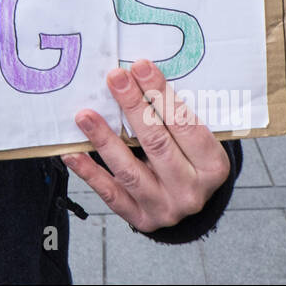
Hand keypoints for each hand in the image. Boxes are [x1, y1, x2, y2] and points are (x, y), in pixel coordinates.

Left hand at [63, 60, 230, 232]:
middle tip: (115, 78)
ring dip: (105, 139)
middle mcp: (191, 190)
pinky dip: (89, 172)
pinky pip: (110, 193)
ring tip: (85, 115)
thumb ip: (174, 115)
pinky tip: (72, 153)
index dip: (161, 94)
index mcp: (213, 166)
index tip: (140, 67)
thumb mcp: (196, 139)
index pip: (185, 125)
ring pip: (129, 170)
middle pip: (157, 143)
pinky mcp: (140, 218)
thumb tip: (137, 77)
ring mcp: (165, 208)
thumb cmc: (190, 159)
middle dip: (133, 106)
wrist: (188, 202)